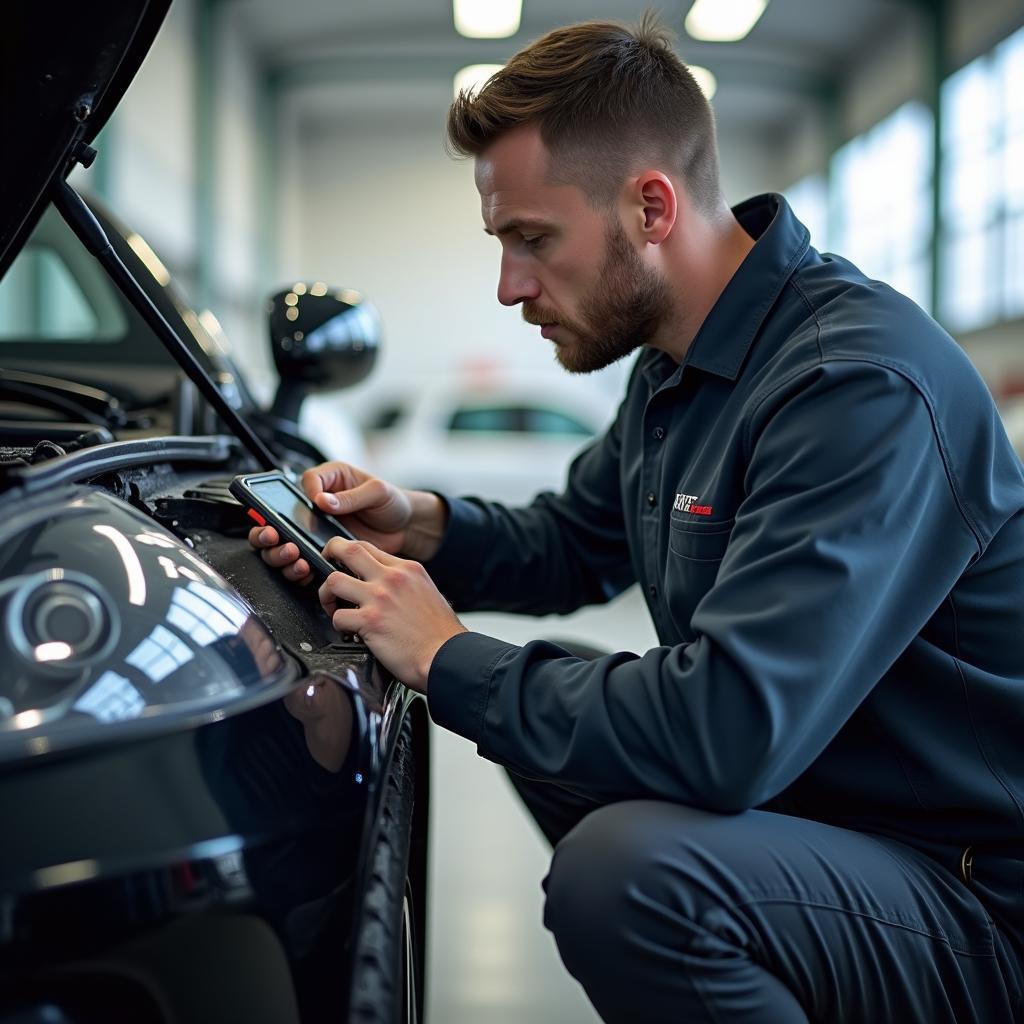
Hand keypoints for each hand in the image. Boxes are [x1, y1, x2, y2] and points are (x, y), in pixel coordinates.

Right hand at [248, 460, 447, 584]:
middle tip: (275, 536)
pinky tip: (303, 569)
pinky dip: (299, 567)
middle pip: (280, 515)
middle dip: (271, 528)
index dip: (304, 494)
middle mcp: (319, 504)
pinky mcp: (325, 550)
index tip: (314, 505)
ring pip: (285, 541)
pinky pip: (303, 560)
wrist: (407, 530)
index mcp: (330, 480)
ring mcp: (319, 529)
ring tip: (292, 554)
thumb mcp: (377, 492)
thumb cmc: (394, 502)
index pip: (305, 481)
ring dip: (281, 551)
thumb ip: (350, 497)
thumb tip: (323, 500)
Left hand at [317, 537, 466, 692]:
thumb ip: (405, 584)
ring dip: (327, 595)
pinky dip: (338, 626)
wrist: (448, 657)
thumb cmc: (441, 634)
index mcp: (407, 568)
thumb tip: (386, 586)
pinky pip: (338, 617)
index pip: (366, 546)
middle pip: (346, 549)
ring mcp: (380, 598)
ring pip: (333, 581)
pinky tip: (348, 632)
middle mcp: (392, 578)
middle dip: (327, 555)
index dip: (347, 553)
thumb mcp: (427, 592)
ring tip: (334, 607)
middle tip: (324, 571)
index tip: (342, 564)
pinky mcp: (370, 622)